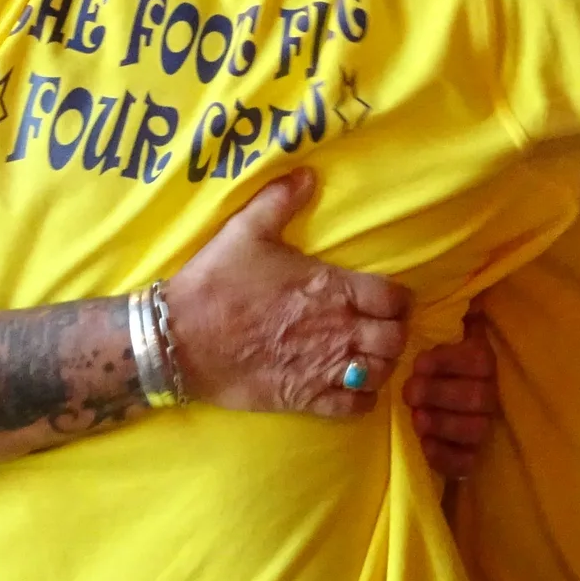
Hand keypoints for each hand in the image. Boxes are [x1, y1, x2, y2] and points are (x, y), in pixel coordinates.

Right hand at [163, 168, 412, 418]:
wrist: (180, 338)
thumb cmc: (217, 282)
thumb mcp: (246, 229)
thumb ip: (280, 200)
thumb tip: (307, 173)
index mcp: (333, 289)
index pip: (395, 299)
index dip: (398, 299)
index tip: (389, 298)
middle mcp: (338, 331)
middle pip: (396, 339)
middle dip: (396, 332)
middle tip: (381, 327)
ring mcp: (324, 368)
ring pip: (381, 373)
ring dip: (382, 364)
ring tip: (369, 355)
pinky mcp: (305, 399)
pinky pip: (355, 407)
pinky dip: (362, 398)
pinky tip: (351, 386)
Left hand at [406, 307, 498, 478]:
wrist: (434, 399)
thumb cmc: (436, 362)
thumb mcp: (444, 333)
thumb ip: (456, 315)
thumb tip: (470, 294)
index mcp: (483, 361)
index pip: (476, 360)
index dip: (447, 362)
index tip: (418, 363)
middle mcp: (490, 394)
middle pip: (475, 398)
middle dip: (438, 395)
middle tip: (409, 393)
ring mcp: (484, 427)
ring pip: (474, 430)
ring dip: (442, 424)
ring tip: (417, 418)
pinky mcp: (472, 457)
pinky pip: (467, 462)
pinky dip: (446, 456)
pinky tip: (425, 445)